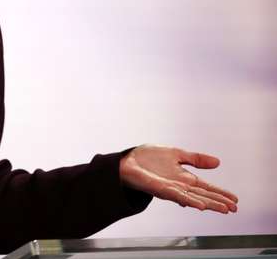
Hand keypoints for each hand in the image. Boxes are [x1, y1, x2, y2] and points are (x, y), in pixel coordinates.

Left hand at [119, 144, 237, 213]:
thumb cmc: (148, 158)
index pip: (206, 187)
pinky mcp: (159, 189)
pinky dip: (189, 200)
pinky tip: (199, 205)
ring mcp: (170, 189)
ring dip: (208, 204)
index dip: (220, 193)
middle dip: (218, 202)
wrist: (127, 160)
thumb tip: (217, 162)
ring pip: (193, 199)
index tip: (235, 200)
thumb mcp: (176, 154)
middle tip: (234, 209)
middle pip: (203, 196)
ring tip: (223, 209)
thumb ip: (195, 159)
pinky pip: (176, 196)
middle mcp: (179, 186)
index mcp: (184, 178)